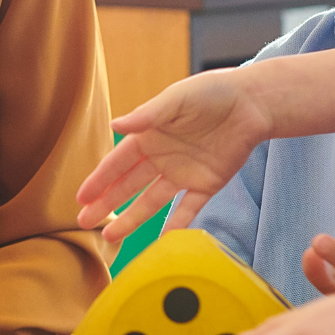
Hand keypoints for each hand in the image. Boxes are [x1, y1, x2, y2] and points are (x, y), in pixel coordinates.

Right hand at [75, 69, 274, 240]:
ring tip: (111, 237)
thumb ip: (147, 115)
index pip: (117, 163)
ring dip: (132, 219)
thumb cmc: (211, 92)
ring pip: (151, 202)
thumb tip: (114, 126)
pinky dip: (176, 225)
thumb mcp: (176, 99)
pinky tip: (161, 242)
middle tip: (84, 223)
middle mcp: (161, 158)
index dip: (98, 180)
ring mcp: (183, 174)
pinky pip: (188, 209)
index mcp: (149, 137)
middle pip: (128, 186)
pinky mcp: (207, 184)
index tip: (81, 198)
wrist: (253, 103)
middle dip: (106, 204)